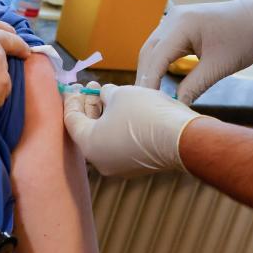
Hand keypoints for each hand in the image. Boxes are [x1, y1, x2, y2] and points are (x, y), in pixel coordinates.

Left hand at [62, 82, 201, 176]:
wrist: (182, 138)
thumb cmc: (146, 114)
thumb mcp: (120, 94)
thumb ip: (105, 94)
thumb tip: (104, 95)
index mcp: (88, 144)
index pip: (71, 119)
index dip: (72, 99)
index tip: (76, 85)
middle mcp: (100, 161)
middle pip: (87, 130)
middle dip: (90, 106)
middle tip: (93, 87)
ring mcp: (119, 167)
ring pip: (104, 138)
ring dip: (105, 116)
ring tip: (111, 96)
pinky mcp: (137, 167)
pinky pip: (120, 145)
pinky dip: (119, 128)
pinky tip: (127, 112)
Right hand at [135, 0, 252, 103]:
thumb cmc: (244, 39)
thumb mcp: (219, 67)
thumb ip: (194, 86)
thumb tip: (175, 106)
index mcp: (182, 25)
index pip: (156, 58)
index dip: (149, 82)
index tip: (146, 105)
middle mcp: (173, 18)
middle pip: (148, 52)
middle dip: (145, 77)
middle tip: (143, 105)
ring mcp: (175, 19)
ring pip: (152, 48)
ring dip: (150, 70)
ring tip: (150, 96)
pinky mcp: (180, 23)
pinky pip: (162, 44)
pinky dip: (158, 62)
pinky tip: (160, 79)